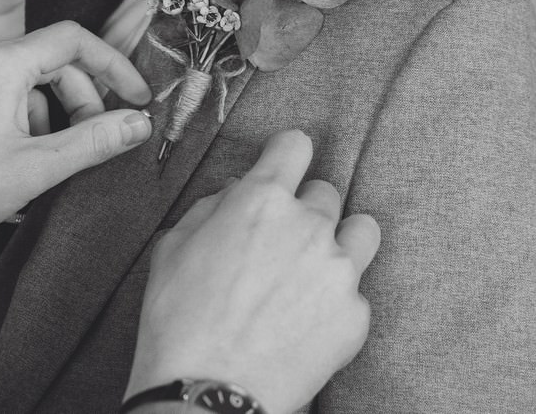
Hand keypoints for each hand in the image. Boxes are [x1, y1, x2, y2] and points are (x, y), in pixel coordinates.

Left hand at [0, 22, 152, 269]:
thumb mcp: (35, 170)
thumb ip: (92, 142)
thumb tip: (137, 124)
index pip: (73, 40)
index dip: (114, 66)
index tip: (135, 98)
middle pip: (49, 62)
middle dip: (80, 100)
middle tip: (93, 143)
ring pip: (22, 81)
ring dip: (47, 116)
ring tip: (42, 165)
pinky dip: (17, 119)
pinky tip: (13, 164)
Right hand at [127, 130, 380, 413]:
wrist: (208, 393)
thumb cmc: (179, 322)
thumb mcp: (174, 247)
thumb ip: (212, 207)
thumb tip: (236, 193)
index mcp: (260, 199)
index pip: (295, 145)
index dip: (287, 155)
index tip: (284, 168)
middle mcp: (308, 225)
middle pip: (325, 192)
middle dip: (303, 211)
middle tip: (280, 244)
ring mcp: (338, 270)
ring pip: (361, 231)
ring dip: (340, 242)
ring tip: (313, 271)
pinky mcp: (356, 314)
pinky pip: (356, 291)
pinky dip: (336, 301)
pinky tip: (306, 323)